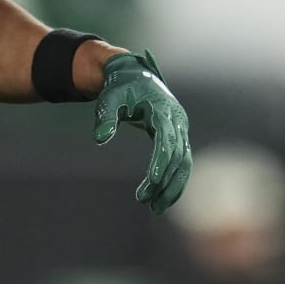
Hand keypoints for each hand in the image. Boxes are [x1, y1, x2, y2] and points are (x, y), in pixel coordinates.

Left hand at [93, 50, 191, 213]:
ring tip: (155, 208)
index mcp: (163, 109)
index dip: (161, 160)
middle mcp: (177, 120)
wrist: (134, 75)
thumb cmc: (120, 87)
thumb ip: (105, 117)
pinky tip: (162, 198)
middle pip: (177, 155)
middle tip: (145, 201)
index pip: (166, 138)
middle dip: (164, 180)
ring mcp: (181, 128)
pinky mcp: (178, 136)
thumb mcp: (109, 98)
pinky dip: (175, 180)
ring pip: (184, 162)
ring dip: (173, 187)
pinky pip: (181, 162)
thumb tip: (100, 139)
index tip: (152, 180)